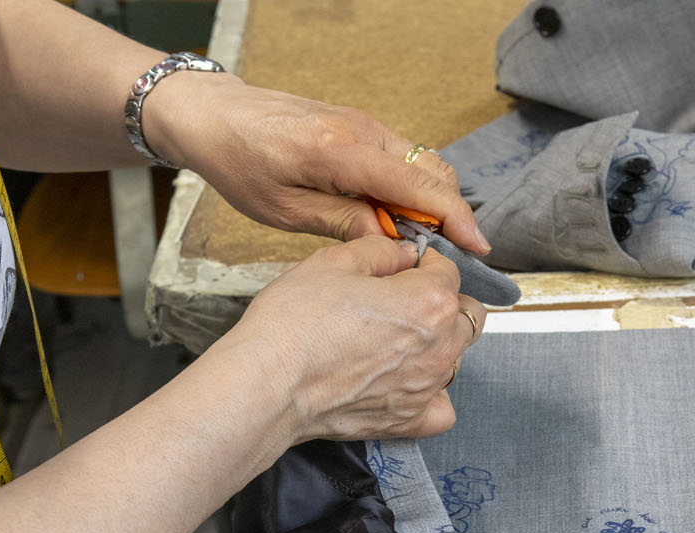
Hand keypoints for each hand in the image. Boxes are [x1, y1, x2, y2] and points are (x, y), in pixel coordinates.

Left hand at [147, 75, 490, 255]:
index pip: (420, 186)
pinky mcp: (360, 127)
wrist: (216, 115)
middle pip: (433, 172)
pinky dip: (410, 189)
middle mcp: (364, 130)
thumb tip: (389, 242)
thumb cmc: (241, 161)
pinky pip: (401, 159)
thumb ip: (342, 224)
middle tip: (445, 255)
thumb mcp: (285, 210)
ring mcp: (365, 124)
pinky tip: (392, 217)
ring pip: (421, 164)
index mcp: (344, 151)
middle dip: (448, 214)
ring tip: (416, 242)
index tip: (477, 247)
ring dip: (428, 203)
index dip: (455, 218)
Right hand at [217, 235, 486, 442]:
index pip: (447, 270)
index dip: (422, 263)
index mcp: (431, 301)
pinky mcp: (408, 421)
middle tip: (401, 301)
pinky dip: (433, 395)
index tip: (399, 267)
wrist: (269, 384)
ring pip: (455, 358)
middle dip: (443, 302)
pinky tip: (407, 383)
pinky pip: (442, 408)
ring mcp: (427, 388)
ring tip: (394, 342)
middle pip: (465, 315)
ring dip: (437, 345)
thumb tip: (403, 253)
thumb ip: (381, 249)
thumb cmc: (296, 321)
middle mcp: (441, 347)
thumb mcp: (334, 261)